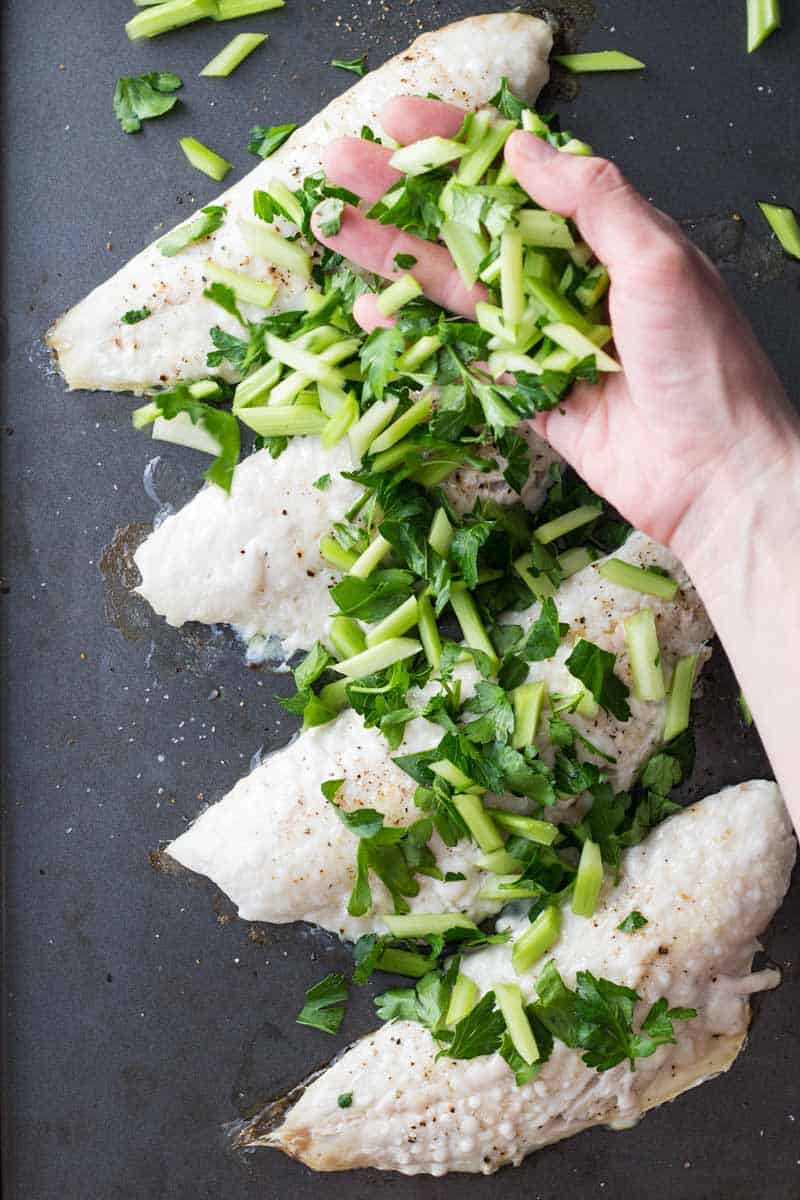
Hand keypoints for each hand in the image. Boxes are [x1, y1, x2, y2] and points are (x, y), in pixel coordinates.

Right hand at [314, 96, 799, 557]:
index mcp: (604, 235)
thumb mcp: (658, 262)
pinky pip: (464, 360)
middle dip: (406, 196)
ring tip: (337, 232)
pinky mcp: (528, 395)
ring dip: (397, 262)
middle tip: (341, 167)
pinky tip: (372, 318)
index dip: (457, 143)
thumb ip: (593, 201)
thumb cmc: (704, 364)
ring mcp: (543, 339)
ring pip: (455, 292)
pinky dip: (418, 340)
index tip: (399, 120)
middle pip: (472, 227)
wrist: (714, 473)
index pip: (518, 174)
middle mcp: (567, 280)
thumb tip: (521, 151)